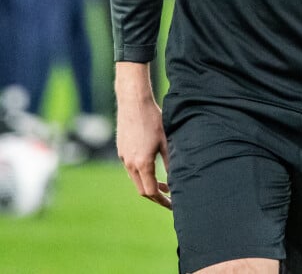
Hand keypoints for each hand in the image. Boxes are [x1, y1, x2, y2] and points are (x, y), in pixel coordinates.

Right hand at [115, 62, 171, 208]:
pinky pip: (130, 169)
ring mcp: (123, 158)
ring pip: (135, 180)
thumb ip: (170, 162)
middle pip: (142, 190)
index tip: (172, 204)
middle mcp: (130, 164)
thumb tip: (177, 179)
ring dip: (148, 184)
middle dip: (156, 196)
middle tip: (169, 197)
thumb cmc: (153, 119)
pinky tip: (151, 167)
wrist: (133, 102)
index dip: (162, 200)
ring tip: (163, 183)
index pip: (151, 192)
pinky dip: (141, 174)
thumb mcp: (166, 141)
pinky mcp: (121, 150)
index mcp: (143, 163)